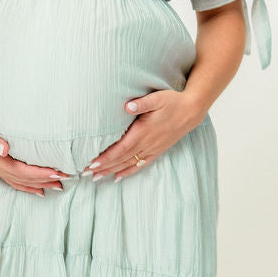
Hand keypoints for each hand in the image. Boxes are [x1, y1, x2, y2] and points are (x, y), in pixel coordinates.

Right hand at [0, 119, 71, 196]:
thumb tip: (5, 149)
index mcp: (1, 163)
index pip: (25, 171)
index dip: (42, 173)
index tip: (58, 172)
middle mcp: (3, 170)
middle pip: (28, 179)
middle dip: (47, 180)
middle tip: (66, 178)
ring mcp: (1, 171)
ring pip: (25, 182)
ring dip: (42, 185)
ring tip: (59, 187)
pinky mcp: (0, 169)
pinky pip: (18, 182)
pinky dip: (30, 187)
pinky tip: (40, 190)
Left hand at [85, 89, 204, 181]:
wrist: (191, 111)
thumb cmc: (173, 102)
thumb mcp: (158, 98)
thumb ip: (142, 103)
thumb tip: (128, 105)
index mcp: (143, 131)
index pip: (120, 149)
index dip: (106, 158)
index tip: (92, 164)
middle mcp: (146, 143)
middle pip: (121, 159)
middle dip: (103, 167)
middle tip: (86, 174)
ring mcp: (152, 148)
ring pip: (129, 164)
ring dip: (112, 171)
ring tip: (97, 178)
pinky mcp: (157, 150)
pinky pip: (141, 164)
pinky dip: (128, 171)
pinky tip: (118, 177)